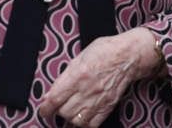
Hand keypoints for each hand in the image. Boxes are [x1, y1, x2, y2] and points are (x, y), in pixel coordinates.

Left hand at [38, 28, 161, 126]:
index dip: (45, 108)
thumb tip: (51, 93)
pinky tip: (83, 115)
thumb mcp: (78, 57)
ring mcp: (99, 100)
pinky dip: (84, 123)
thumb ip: (64, 76)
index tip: (43, 110)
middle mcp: (87, 90)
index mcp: (78, 75)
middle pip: (64, 112)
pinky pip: (92, 124)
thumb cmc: (104, 51)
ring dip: (70, 117)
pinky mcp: (108, 106)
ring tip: (70, 110)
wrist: (128, 56)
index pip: (55, 99)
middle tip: (58, 105)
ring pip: (77, 121)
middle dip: (58, 110)